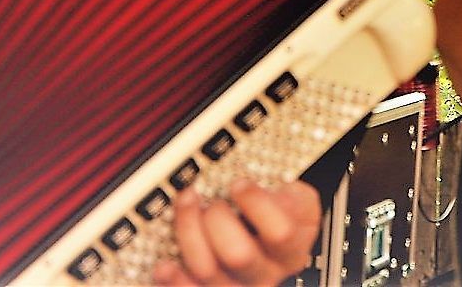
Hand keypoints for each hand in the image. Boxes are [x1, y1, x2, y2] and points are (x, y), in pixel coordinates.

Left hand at [153, 180, 321, 286]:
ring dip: (189, 232)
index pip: (279, 233)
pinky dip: (172, 278)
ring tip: (187, 204)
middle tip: (214, 201)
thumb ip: (284, 190)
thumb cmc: (279, 215)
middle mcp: (265, 275)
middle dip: (218, 219)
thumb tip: (254, 183)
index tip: (239, 183)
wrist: (271, 238)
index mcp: (290, 250)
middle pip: (239, 256)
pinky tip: (165, 264)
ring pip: (207, 270)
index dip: (256, 204)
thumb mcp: (296, 199)